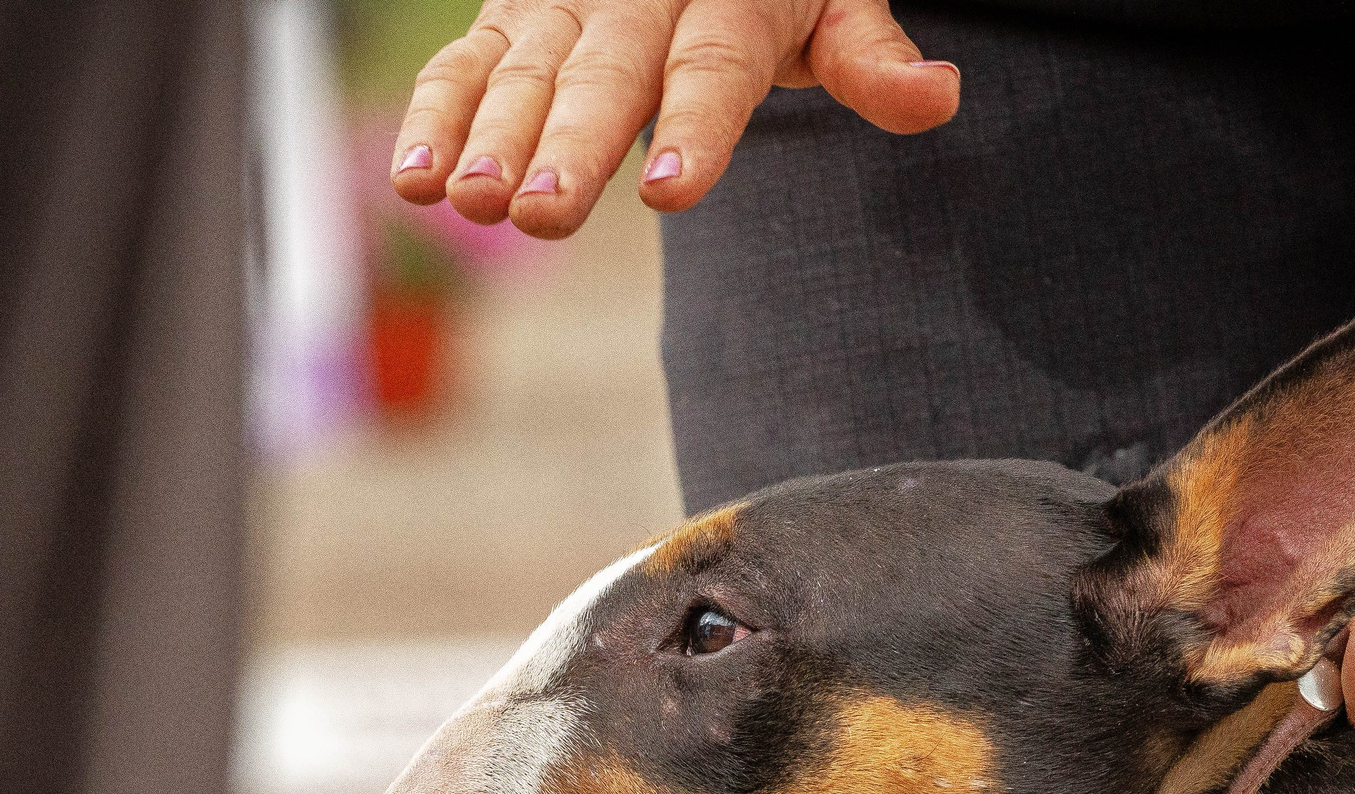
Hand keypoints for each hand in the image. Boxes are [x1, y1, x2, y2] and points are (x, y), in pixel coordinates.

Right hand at [391, 0, 959, 238]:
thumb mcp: (835, 0)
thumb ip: (872, 57)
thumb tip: (938, 98)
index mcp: (734, 0)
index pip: (717, 66)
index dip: (695, 127)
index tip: (669, 189)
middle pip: (606, 76)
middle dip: (569, 143)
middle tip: (541, 211)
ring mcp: (566, 7)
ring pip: (525, 72)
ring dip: (491, 140)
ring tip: (471, 202)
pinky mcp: (511, 19)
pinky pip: (466, 66)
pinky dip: (434, 119)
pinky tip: (416, 184)